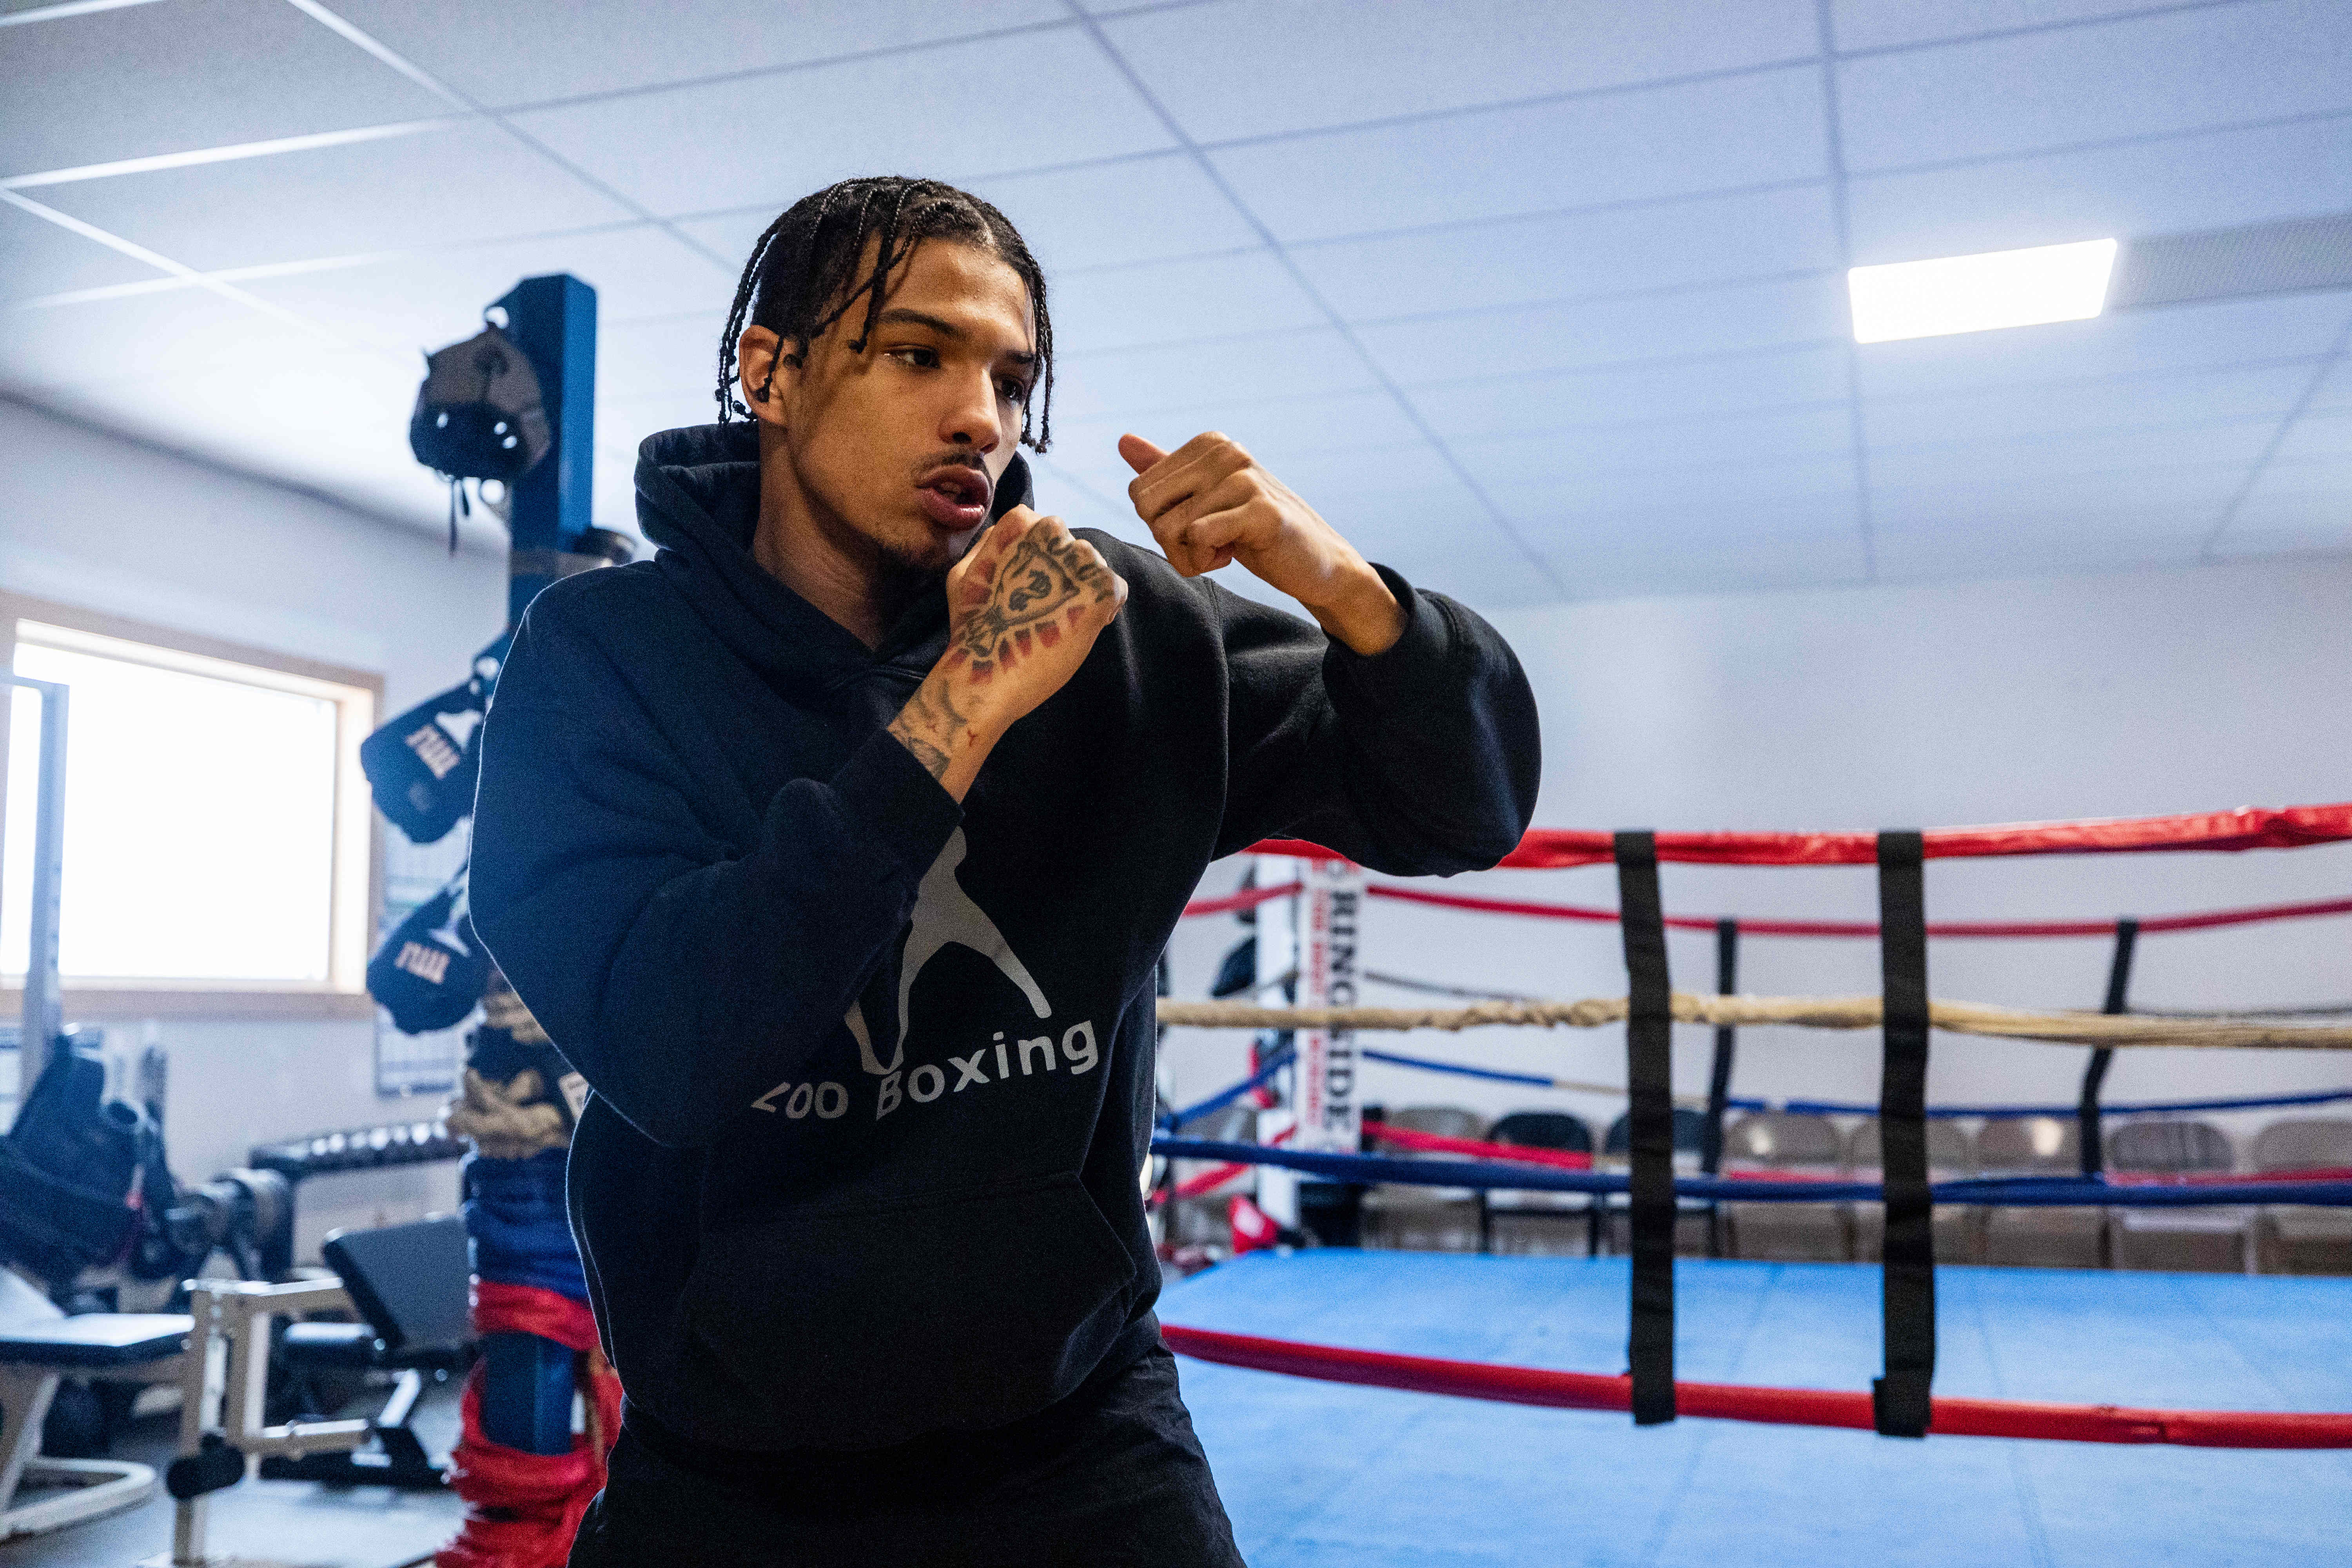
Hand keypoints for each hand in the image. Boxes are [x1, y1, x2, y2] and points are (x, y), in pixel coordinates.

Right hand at [888, 507, 1126, 798]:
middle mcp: (1053, 533)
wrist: (988, 674)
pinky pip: (1115, 589)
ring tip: (1060, 620)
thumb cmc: (972, 627)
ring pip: (1095, 568)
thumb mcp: (965, 571)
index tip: (1032, 586)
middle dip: (1068, 575)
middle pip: (1074, 548)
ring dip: (1084, 592)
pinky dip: (1103, 609)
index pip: (1048, 529)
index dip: (1044, 560)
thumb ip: (993, 543)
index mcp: (1021, 524)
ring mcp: (1080, 561)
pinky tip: (1077, 628)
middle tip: (1047, 608)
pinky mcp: (1101, 591)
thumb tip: (1022, 528)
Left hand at [1120, 432, 1403, 654]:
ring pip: (1169, 528)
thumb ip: (1167, 471)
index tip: (1198, 527)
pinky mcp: (1261, 511)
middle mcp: (1225, 451)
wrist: (1316, 563)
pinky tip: (1236, 554)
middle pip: (1146, 508)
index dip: (1160, 523)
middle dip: (1168, 541)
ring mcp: (1245, 478)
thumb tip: (1123, 439)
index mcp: (1208, 444)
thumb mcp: (1206, 498)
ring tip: (1227, 549)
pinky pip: (1198, 538)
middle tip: (1207, 544)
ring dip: (1191, 557)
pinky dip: (1206, 560)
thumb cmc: (1256, 532)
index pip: (1139, 491)